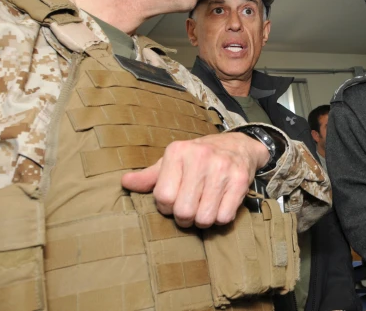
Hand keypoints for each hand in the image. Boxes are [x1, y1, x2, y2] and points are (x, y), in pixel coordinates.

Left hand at [121, 132, 269, 227]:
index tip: (174, 201)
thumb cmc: (199, 158)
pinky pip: (224, 217)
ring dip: (203, 219)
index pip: (164, 197)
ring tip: (205, 207)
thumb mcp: (173, 162)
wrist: (238, 146)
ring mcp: (222, 168)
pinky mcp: (240, 180)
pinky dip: (220, 218)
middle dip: (185, 218)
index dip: (167, 207)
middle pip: (184, 211)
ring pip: (204, 217)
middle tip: (190, 209)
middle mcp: (200, 157)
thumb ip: (150, 176)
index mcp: (178, 151)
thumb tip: (125, 183)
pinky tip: (220, 205)